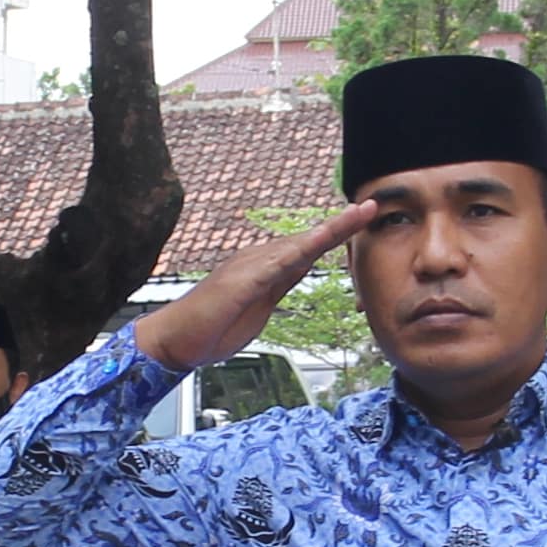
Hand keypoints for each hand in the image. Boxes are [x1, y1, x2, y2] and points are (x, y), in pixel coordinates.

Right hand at [134, 195, 389, 372]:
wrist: (175, 341)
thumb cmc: (212, 328)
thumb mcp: (259, 307)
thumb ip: (279, 285)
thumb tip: (300, 268)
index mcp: (265, 268)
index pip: (307, 248)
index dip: (336, 234)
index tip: (363, 219)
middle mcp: (259, 260)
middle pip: (308, 239)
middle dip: (341, 224)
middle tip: (371, 205)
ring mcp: (249, 268)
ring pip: (297, 245)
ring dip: (329, 229)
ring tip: (357, 213)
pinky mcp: (240, 282)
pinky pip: (276, 264)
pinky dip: (300, 251)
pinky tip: (319, 241)